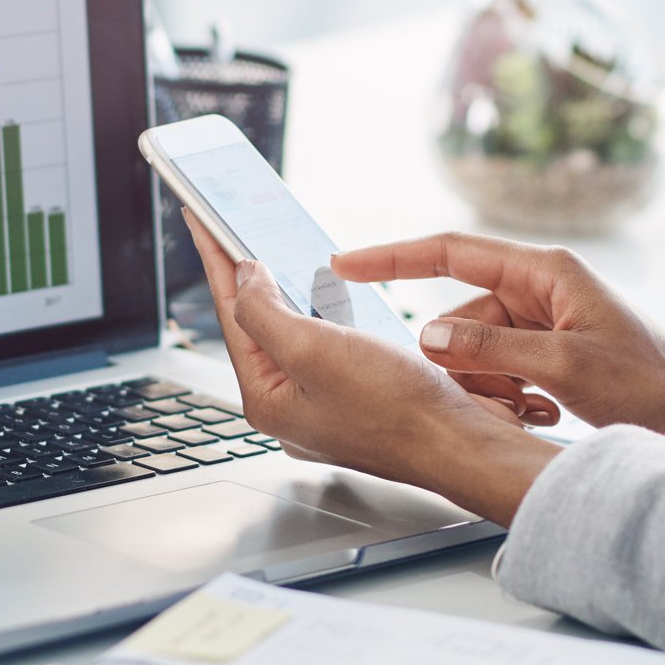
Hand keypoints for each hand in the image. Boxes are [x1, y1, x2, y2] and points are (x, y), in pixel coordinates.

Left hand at [184, 213, 558, 524]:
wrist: (462, 444)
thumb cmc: (397, 410)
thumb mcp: (313, 351)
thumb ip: (264, 313)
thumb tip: (247, 279)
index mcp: (268, 401)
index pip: (232, 317)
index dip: (217, 262)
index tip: (202, 221)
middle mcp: (292, 408)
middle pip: (259, 327)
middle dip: (248, 278)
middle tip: (231, 231)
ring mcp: (326, 406)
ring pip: (297, 337)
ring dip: (289, 294)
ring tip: (273, 254)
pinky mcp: (361, 399)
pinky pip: (331, 347)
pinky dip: (326, 315)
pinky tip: (332, 295)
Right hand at [330, 232, 664, 433]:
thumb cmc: (651, 386)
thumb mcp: (564, 367)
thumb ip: (492, 349)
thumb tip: (428, 335)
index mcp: (544, 271)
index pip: (448, 250)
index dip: (390, 257)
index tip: (342, 263)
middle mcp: (540, 288)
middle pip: (460, 316)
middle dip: (462, 361)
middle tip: (500, 399)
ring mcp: (546, 320)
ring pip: (477, 350)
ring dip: (489, 386)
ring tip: (533, 411)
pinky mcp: (552, 351)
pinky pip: (502, 368)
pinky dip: (507, 394)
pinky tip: (539, 415)